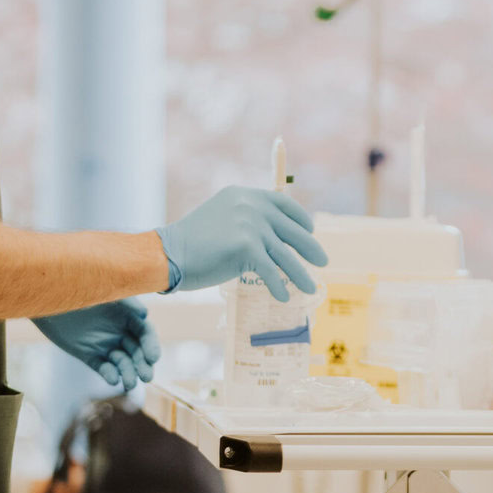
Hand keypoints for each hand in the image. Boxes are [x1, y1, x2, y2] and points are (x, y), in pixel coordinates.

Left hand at [33, 298, 160, 389]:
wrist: (47, 298)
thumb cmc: (77, 289)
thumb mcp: (102, 292)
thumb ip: (122, 301)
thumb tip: (145, 314)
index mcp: (127, 316)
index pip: (145, 333)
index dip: (151, 346)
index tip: (153, 358)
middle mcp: (119, 332)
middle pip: (137, 351)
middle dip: (143, 364)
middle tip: (146, 377)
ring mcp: (105, 344)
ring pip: (122, 363)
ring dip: (128, 373)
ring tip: (128, 384)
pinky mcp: (90, 355)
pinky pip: (103, 367)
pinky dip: (109, 374)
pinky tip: (113, 379)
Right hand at [158, 187, 327, 301]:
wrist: (169, 252)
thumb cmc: (193, 241)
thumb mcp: (224, 217)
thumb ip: (246, 218)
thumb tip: (274, 235)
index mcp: (246, 195)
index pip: (284, 203)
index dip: (301, 219)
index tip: (311, 231)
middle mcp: (251, 206)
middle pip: (291, 230)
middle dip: (310, 248)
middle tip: (323, 261)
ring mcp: (250, 226)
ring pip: (285, 255)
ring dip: (301, 274)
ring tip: (313, 287)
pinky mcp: (246, 247)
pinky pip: (270, 272)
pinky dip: (279, 286)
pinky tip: (285, 297)